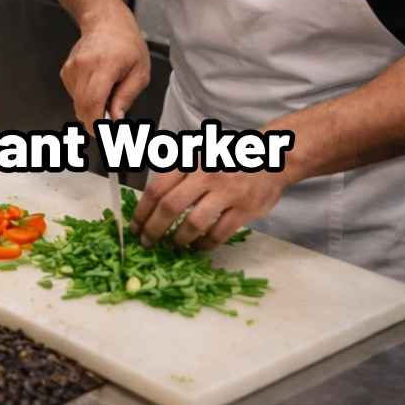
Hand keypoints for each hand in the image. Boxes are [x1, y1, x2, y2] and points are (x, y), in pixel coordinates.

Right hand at [60, 12, 149, 132]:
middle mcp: (83, 66)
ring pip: (77, 103)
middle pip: (82, 106)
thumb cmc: (127, 44)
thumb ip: (126, 97)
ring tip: (109, 94)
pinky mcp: (66, 71)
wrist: (106, 22)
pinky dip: (86, 99)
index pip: (93, 101)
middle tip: (110, 124)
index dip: (97, 123)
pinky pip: (74, 96)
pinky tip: (98, 86)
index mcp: (104, 65)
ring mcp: (72, 68)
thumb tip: (116, 119)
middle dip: (95, 122)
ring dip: (92, 109)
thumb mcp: (140, 72)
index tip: (105, 134)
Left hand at [131, 168, 289, 250]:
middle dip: (154, 229)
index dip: (142, 211)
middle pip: (170, 207)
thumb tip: (148, 205)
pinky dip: (204, 244)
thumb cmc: (226, 160)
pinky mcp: (244, 208)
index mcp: (189, 160)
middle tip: (147, 242)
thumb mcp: (197, 157)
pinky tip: (198, 247)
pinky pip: (219, 233)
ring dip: (179, 239)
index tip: (135, 227)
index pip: (157, 188)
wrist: (270, 157)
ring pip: (194, 223)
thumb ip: (175, 175)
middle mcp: (205, 174)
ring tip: (173, 245)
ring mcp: (226, 192)